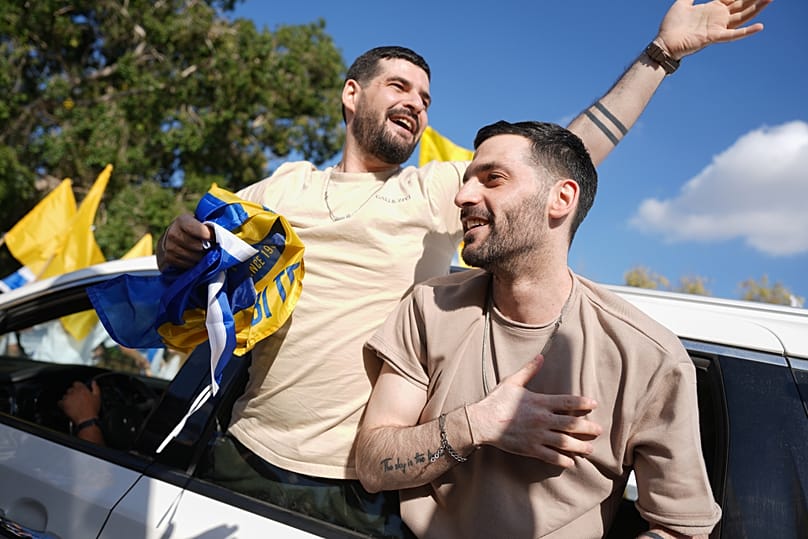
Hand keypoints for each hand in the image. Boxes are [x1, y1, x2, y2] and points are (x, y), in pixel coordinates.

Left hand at [58, 380, 101, 423]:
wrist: (86, 419)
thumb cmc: (92, 409)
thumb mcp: (97, 397)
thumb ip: (95, 387)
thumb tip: (93, 382)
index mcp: (82, 389)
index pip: (76, 383)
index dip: (78, 386)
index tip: (79, 390)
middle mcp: (74, 392)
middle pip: (70, 389)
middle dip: (73, 393)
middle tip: (77, 399)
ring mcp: (68, 398)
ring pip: (65, 395)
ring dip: (68, 398)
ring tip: (73, 404)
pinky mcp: (63, 404)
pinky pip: (60, 402)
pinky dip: (62, 404)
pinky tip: (67, 407)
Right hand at [157, 213, 213, 270]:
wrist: (172, 237)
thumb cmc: (191, 228)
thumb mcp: (197, 221)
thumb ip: (208, 225)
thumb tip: (221, 233)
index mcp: (182, 221)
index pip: (200, 231)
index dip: (210, 236)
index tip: (215, 238)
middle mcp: (173, 233)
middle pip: (198, 246)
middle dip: (208, 248)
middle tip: (212, 247)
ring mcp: (169, 247)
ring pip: (194, 257)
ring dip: (202, 257)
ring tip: (205, 253)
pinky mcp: (169, 258)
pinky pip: (188, 265)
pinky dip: (195, 263)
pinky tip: (196, 258)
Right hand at [468, 356, 602, 467]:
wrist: (482, 422)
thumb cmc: (496, 401)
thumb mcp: (512, 382)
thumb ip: (529, 370)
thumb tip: (541, 356)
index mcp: (539, 402)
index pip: (567, 402)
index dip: (583, 403)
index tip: (594, 404)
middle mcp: (542, 419)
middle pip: (571, 424)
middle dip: (588, 427)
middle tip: (599, 430)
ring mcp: (537, 436)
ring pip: (565, 442)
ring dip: (580, 446)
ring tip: (590, 449)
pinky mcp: (530, 449)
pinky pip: (550, 456)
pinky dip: (562, 460)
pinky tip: (571, 462)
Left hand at [656, 0, 770, 58]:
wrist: (663, 43)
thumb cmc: (671, 25)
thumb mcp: (682, 3)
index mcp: (713, 8)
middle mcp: (718, 17)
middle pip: (742, 4)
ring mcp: (717, 27)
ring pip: (743, 17)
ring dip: (757, 8)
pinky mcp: (713, 37)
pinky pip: (733, 35)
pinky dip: (746, 31)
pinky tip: (760, 26)